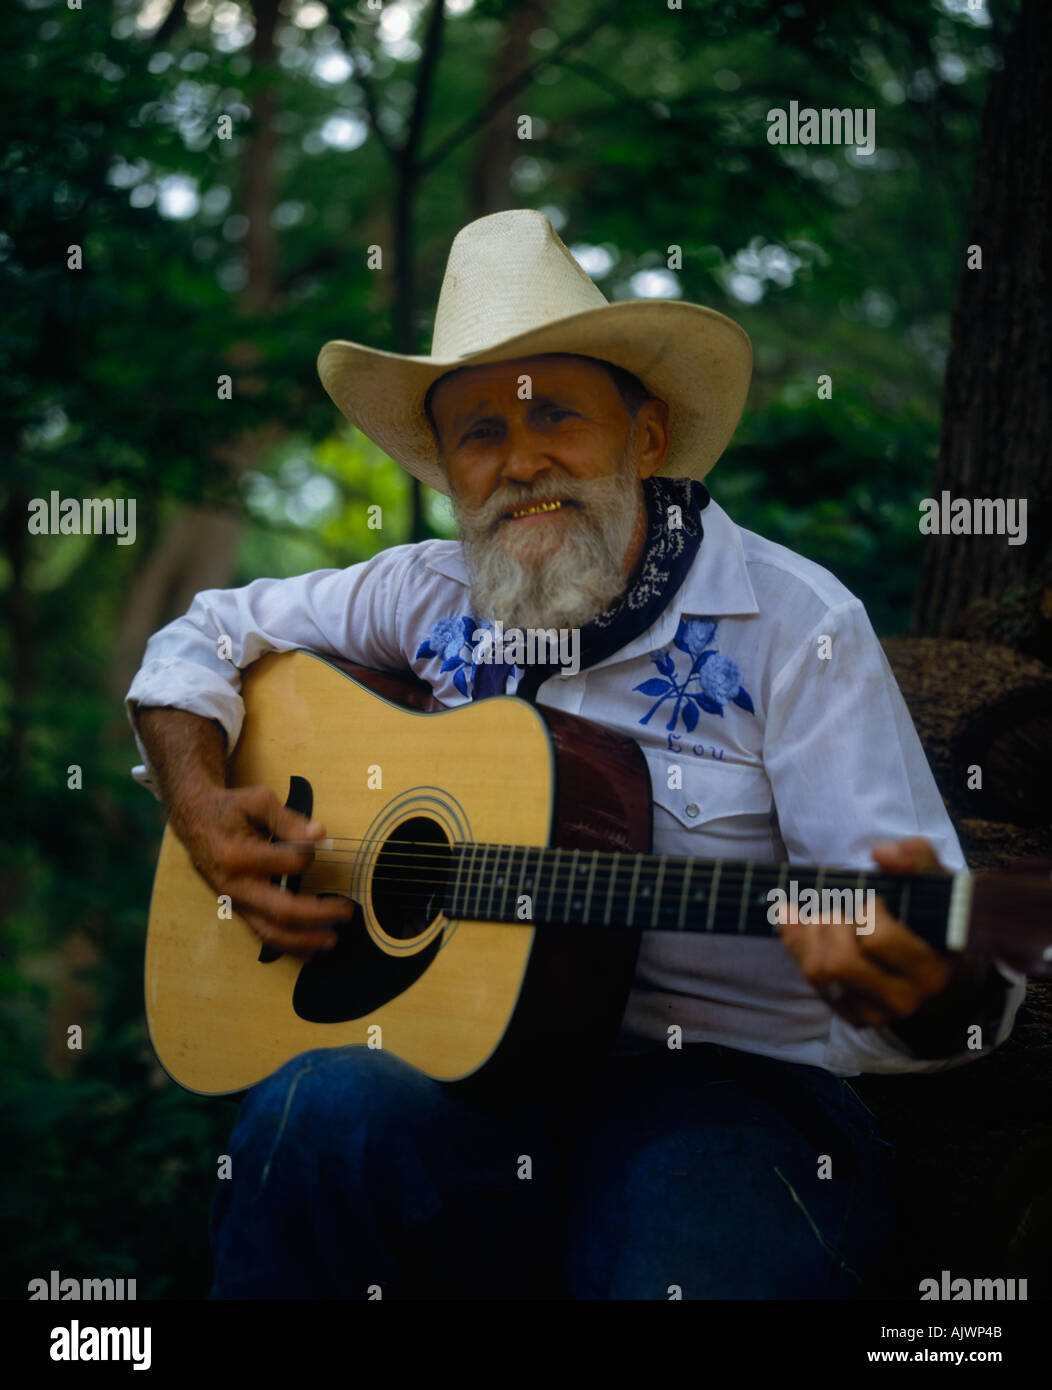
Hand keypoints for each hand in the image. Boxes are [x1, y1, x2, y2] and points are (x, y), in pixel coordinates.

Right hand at [169, 782, 352, 959]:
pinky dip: (288, 946)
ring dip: (303, 941)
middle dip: (317, 916)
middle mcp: (234, 886)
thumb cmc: (229, 809)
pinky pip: (262, 933)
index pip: (288, 864)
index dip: (310, 855)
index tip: (318, 842)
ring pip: (270, 932)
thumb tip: (319, 835)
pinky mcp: (237, 909)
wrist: (194, 820)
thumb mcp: (257, 802)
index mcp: (237, 856)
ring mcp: (234, 902)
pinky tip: (309, 951)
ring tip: (331, 941)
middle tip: (346, 913)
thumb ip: (288, 819)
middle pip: (281, 911)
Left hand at [777, 836, 955, 1029]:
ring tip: (825, 916)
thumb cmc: (929, 915)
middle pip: (840, 961)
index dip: (865, 911)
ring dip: (811, 934)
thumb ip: (915, 857)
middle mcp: (905, 999)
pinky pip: (812, 983)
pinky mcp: (854, 1017)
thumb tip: (881, 854)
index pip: (878, 939)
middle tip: (840, 908)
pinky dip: (802, 948)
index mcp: (930, 967)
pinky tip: (811, 930)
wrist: (935, 962)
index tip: (872, 901)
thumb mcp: (933, 881)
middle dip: (830, 923)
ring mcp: (877, 1013)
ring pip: (819, 973)